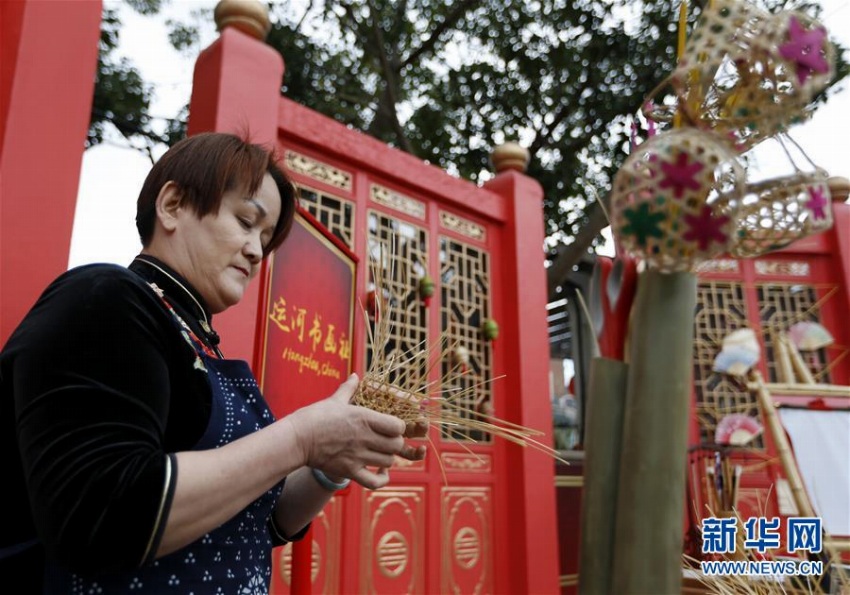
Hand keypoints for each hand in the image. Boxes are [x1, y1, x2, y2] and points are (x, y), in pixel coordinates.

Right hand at [287, 374, 408, 489]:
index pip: (398, 426)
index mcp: (364, 418)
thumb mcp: (334, 400)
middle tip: (387, 440)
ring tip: (381, 453)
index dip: (399, 427)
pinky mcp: (349, 471)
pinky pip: (374, 481)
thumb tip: (355, 375)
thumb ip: (349, 388)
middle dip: (396, 443)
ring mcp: (357, 456)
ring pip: (388, 461)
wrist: (297, 438)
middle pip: (396, 445)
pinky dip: (382, 479)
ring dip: (388, 458)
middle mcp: (364, 437)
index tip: (392, 426)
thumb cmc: (315, 417)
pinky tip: (381, 472)